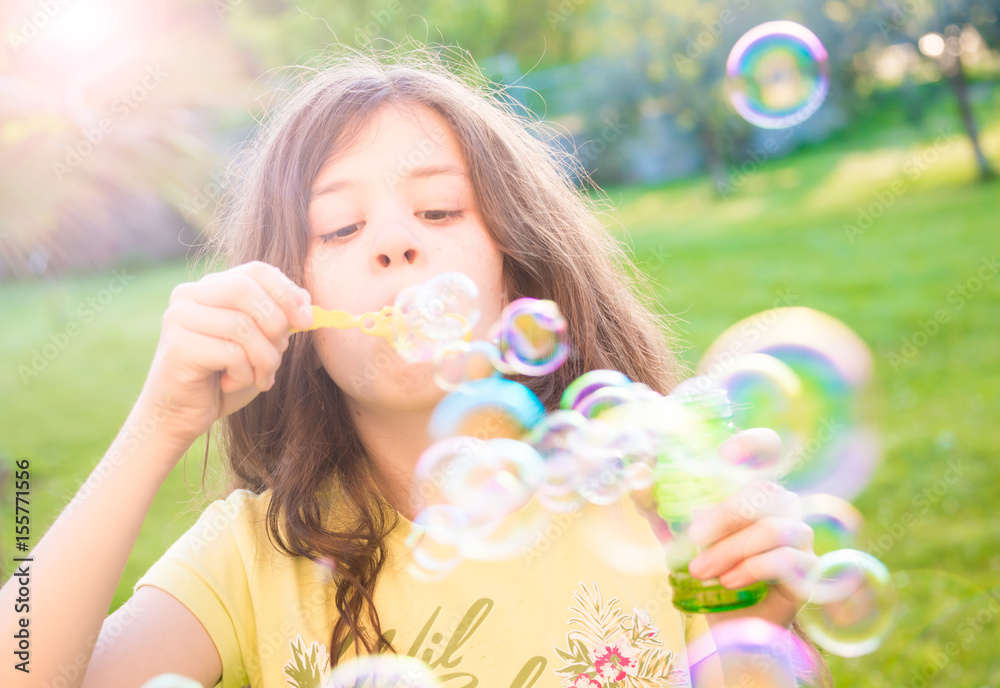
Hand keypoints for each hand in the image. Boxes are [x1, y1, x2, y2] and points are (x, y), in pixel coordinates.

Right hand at [135, 261, 313, 461]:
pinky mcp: (179, 347)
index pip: (256, 270)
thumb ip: (277, 318)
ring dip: (265, 359)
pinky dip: (244, 375)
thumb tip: (306, 300)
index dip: (287, 292)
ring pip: (243, 326)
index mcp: (211, 287)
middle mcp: (189, 295)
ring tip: (261, 377)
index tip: (307, 319)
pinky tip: (230, 384)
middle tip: (282, 352)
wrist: (180, 414)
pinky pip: (231, 354)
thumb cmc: (223, 377)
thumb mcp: (259, 343)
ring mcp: (179, 318)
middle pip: (247, 290)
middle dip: (276, 323)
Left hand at [631, 428, 816, 627]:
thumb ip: (654, 502)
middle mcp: (783, 506)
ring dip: (731, 550)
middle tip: (694, 538)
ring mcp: (801, 537)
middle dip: (725, 516)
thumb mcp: (672, 532)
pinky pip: (786, 561)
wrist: (730, 619)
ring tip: (701, 570)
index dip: (754, 443)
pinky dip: (750, 570)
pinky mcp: (808, 571)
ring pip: (773, 530)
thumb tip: (638, 470)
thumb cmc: (705, 565)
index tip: (725, 454)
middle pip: (765, 492)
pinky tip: (728, 581)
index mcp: (753, 488)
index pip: (768, 449)